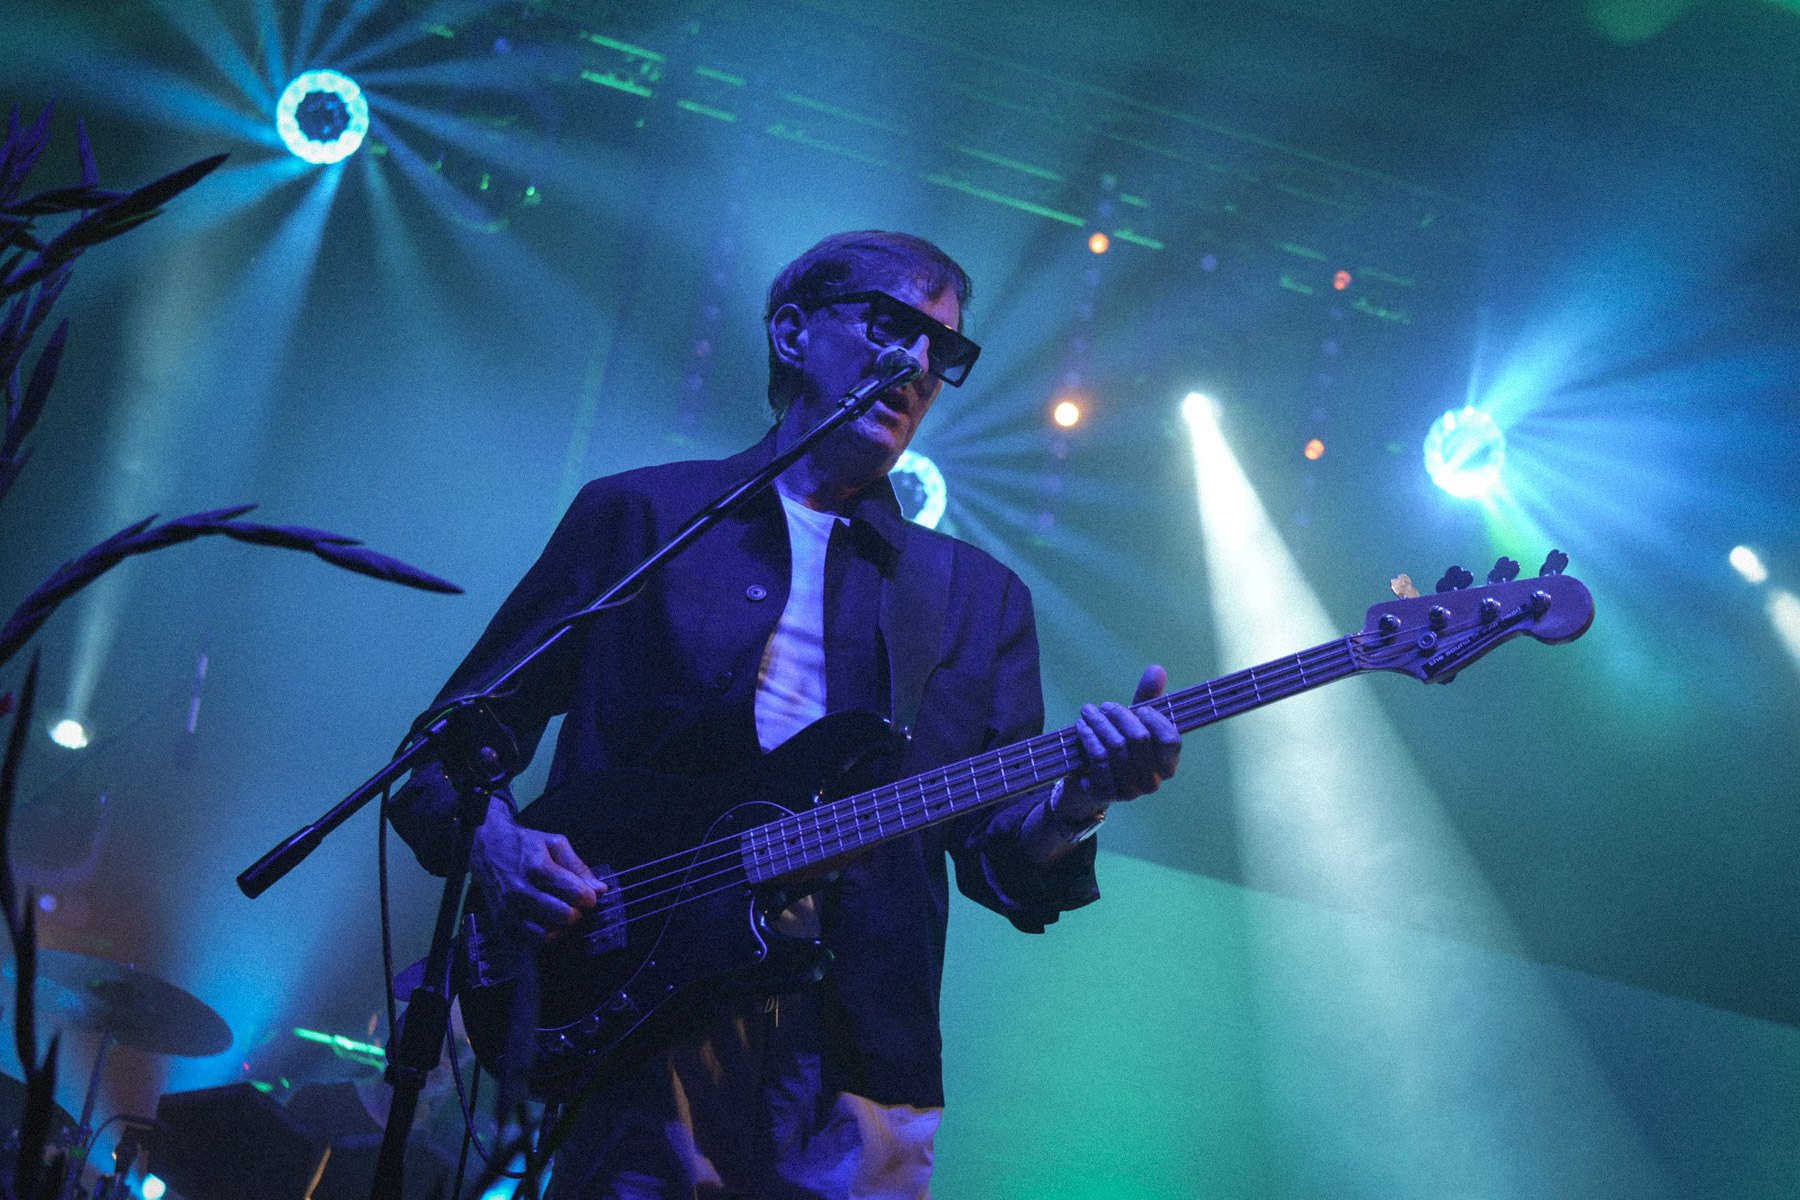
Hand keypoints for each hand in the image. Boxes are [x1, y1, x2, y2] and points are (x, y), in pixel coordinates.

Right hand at [470, 797, 603, 942]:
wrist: (486, 847)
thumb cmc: (524, 844)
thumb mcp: (555, 844)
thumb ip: (579, 867)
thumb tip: (600, 889)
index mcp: (538, 868)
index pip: (576, 894)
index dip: (589, 898)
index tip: (587, 895)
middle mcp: (523, 892)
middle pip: (566, 917)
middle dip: (577, 912)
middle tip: (573, 904)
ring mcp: (510, 910)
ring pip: (549, 935)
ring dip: (560, 927)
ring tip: (560, 913)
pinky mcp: (502, 922)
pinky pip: (531, 940)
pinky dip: (543, 934)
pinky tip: (546, 921)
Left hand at [1063, 665, 1182, 820]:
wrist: (1087, 780)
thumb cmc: (1116, 747)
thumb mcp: (1133, 722)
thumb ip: (1147, 698)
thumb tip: (1157, 669)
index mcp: (1167, 764)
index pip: (1171, 740)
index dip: (1155, 720)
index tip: (1139, 709)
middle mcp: (1153, 781)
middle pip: (1139, 739)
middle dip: (1119, 716)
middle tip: (1105, 706)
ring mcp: (1130, 791)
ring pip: (1116, 747)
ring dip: (1099, 723)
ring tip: (1087, 712)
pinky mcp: (1106, 793)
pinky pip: (1098, 759)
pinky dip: (1088, 737)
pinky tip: (1080, 726)